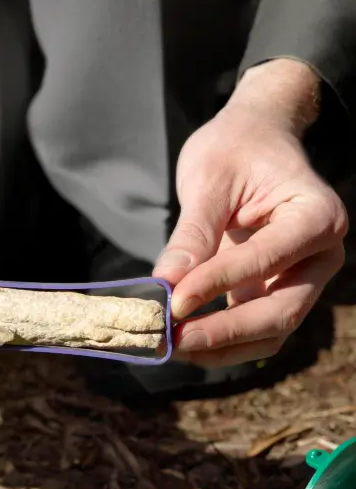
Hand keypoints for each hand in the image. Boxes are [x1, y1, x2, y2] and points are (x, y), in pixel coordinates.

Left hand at [154, 60, 347, 367]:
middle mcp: (321, 255)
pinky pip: (255, 332)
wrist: (253, 140)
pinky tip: (180, 342)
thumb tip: (166, 286)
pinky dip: (219, 343)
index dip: (217, 284)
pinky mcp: (278, 293)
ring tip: (168, 346)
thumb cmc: (235, 150)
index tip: (172, 302)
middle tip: (169, 340)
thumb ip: (192, 235)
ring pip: (270, 333)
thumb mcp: (209, 181)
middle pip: (280, 311)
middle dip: (222, 332)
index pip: (266, 260)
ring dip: (219, 348)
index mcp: (316, 216)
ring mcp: (304, 279)